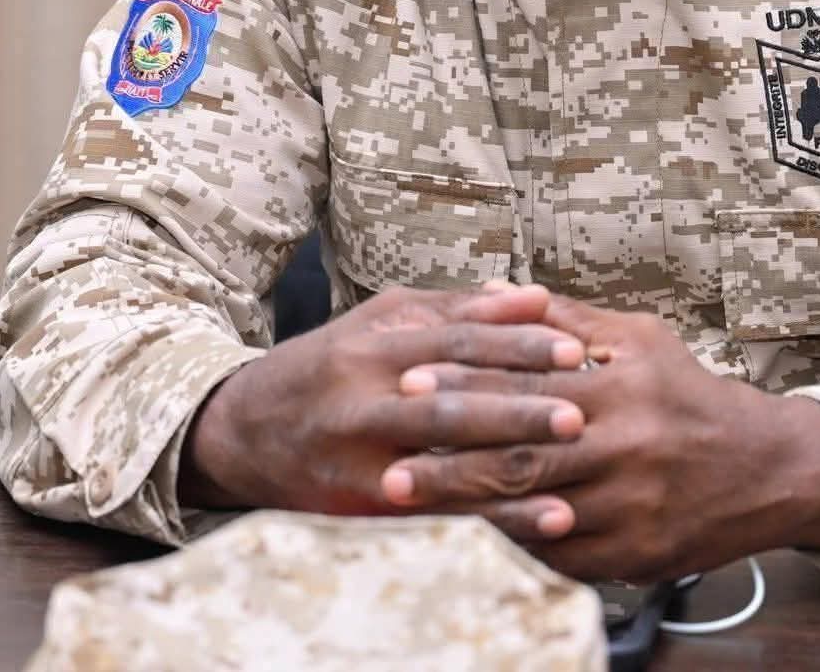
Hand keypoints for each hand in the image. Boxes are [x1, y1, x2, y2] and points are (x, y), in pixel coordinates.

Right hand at [181, 283, 587, 517]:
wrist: (241, 430)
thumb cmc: (330, 366)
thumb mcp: (382, 323)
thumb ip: (460, 311)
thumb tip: (537, 295)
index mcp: (374, 346)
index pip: (457, 342)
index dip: (517, 345)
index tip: (575, 350)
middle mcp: (363, 401)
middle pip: (450, 406)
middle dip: (516, 411)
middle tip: (579, 412)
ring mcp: (360, 460)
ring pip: (440, 465)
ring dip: (506, 476)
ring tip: (568, 479)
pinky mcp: (359, 507)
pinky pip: (433, 515)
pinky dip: (486, 521)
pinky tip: (533, 523)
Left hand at [377, 293, 819, 581]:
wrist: (766, 468)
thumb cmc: (690, 394)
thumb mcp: (639, 339)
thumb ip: (564, 317)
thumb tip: (491, 290)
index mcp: (619, 389)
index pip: (526, 386)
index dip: (465, 386)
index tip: (409, 386)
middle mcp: (624, 449)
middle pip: (521, 459)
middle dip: (450, 464)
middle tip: (388, 466)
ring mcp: (629, 508)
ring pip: (536, 514)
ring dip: (469, 514)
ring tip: (409, 512)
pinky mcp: (634, 555)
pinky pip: (561, 557)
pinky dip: (513, 549)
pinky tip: (468, 545)